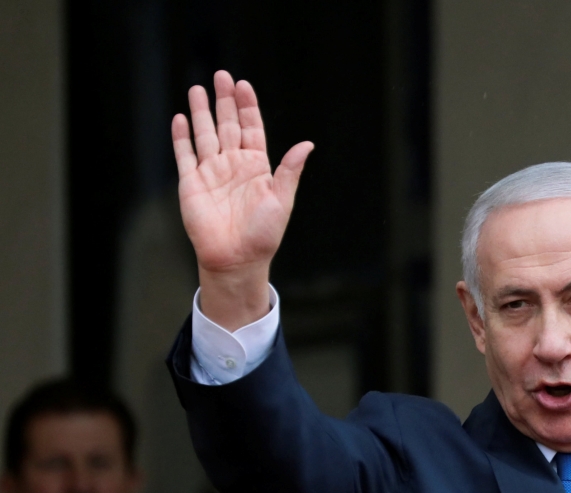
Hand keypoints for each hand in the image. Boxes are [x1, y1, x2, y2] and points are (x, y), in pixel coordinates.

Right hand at [171, 70, 312, 329]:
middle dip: (225, 101)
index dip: (248, 107)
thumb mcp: (282, 199)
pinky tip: (181, 118)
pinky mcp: (192, 184)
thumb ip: (290, 170)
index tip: (243, 84)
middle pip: (228, 125)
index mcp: (257, 167)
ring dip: (201, 112)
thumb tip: (307, 145)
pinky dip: (182, 137)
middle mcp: (234, 166)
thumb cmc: (263, 234)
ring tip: (198, 88)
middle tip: (221, 75)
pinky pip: (185, 155)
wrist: (237, 259)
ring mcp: (212, 173)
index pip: (252, 129)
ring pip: (205, 135)